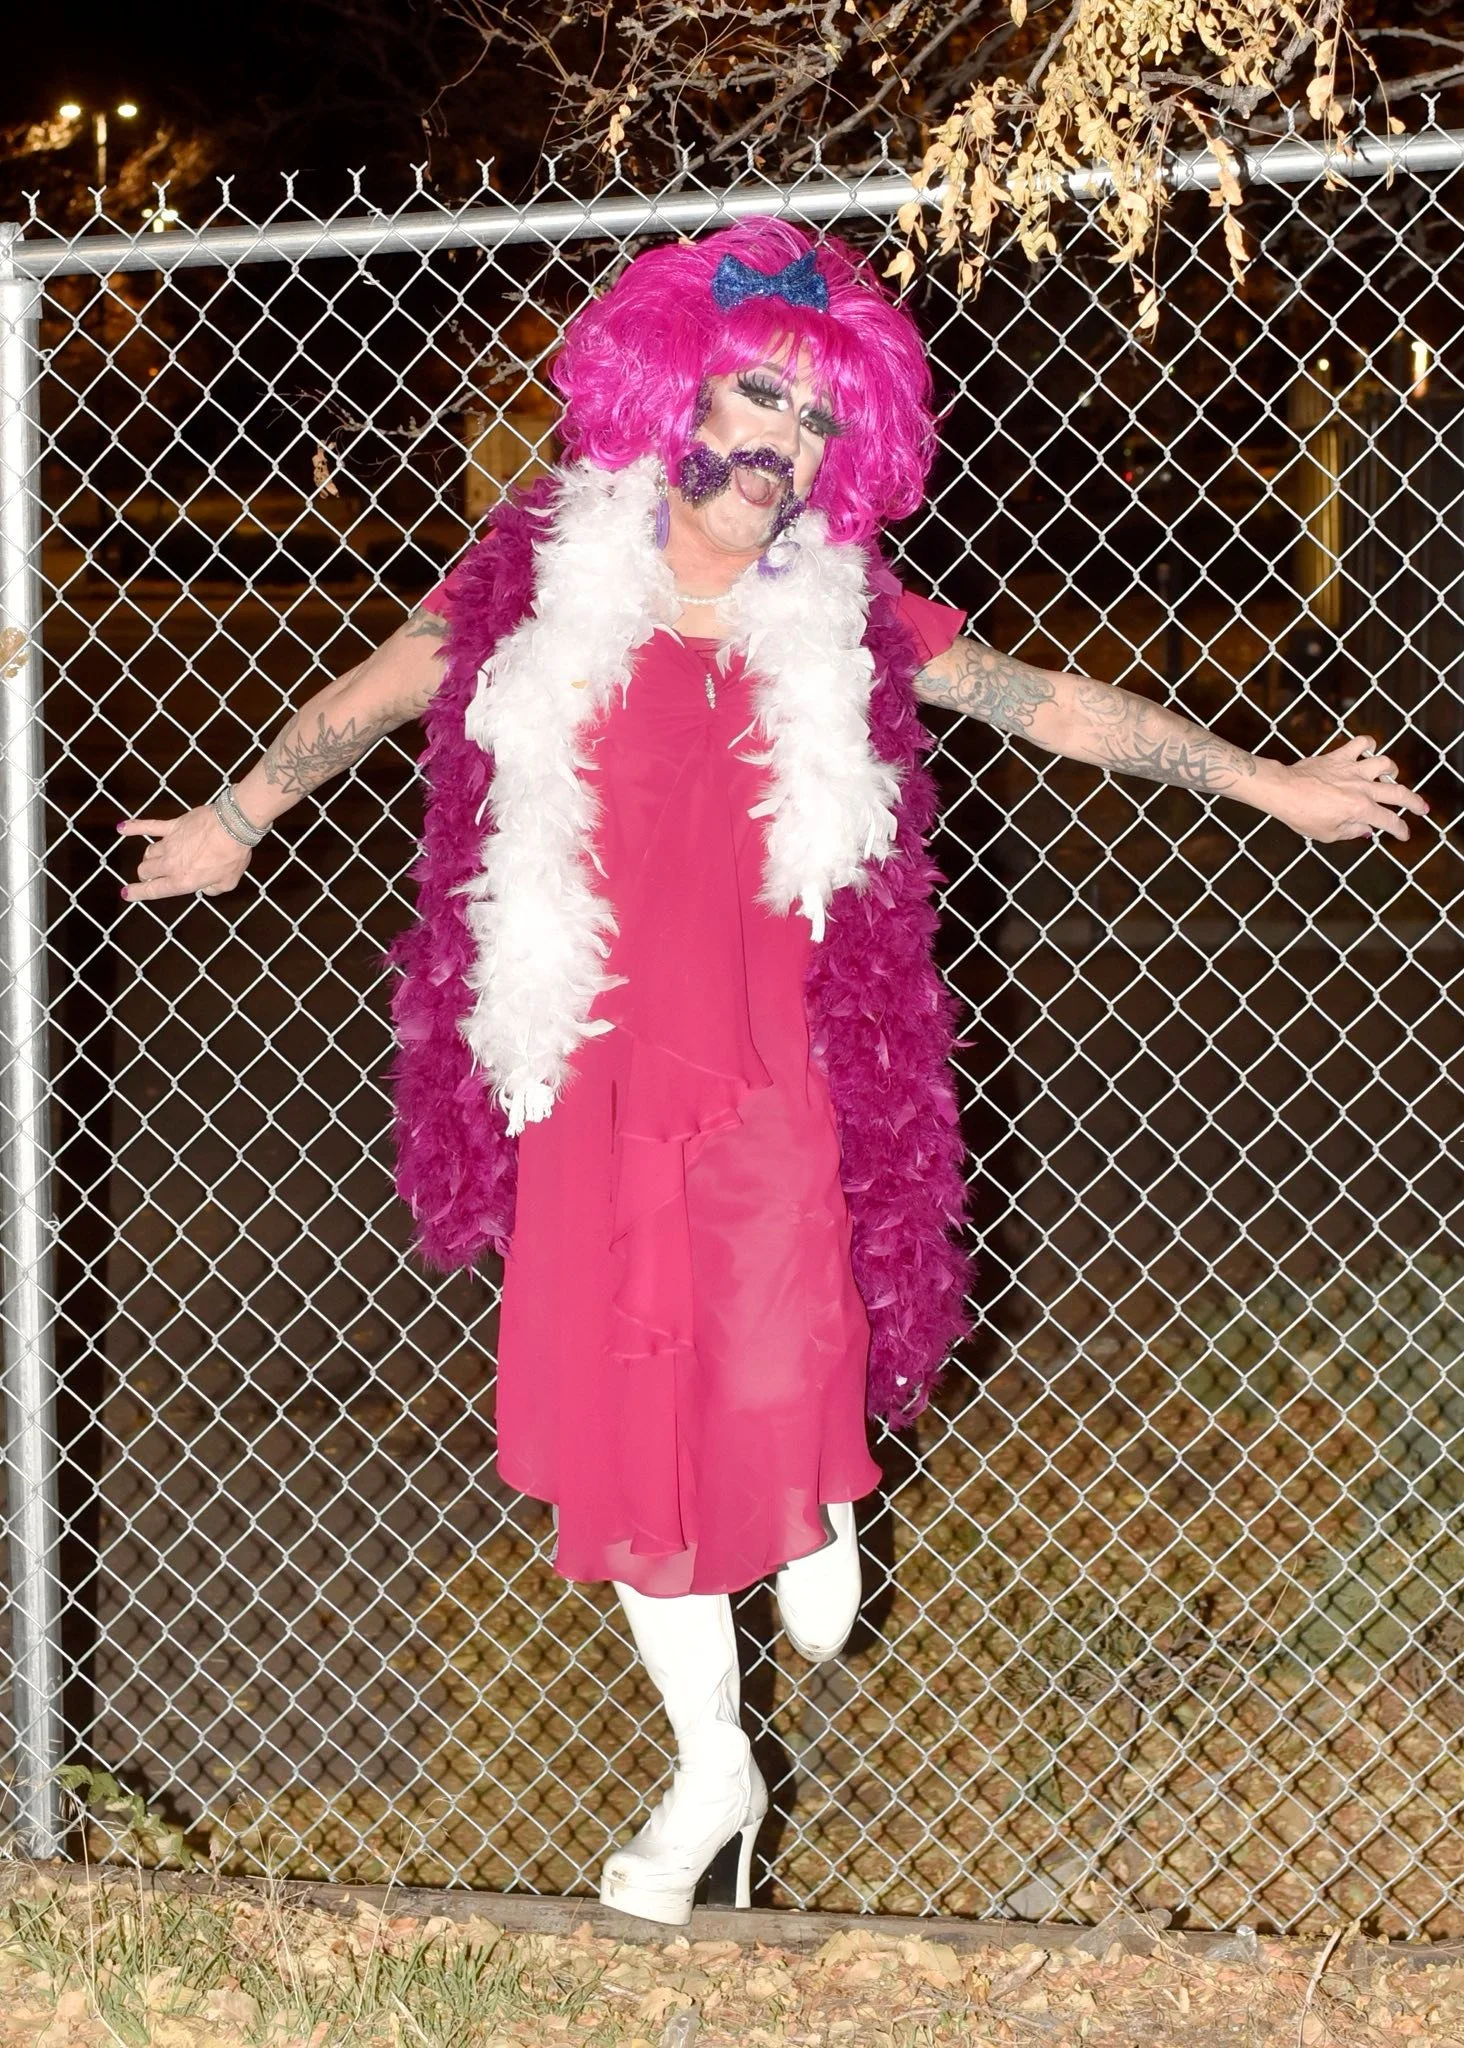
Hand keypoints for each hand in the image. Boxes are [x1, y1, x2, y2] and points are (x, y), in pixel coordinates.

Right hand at [117, 803, 254, 902]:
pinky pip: (149, 826)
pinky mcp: (172, 826)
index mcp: (183, 881)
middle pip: (146, 870)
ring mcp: (169, 844)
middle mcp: (171, 864)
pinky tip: (121, 828)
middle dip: (146, 874)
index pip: (153, 890)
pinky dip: (134, 827)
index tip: (126, 894)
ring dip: (149, 857)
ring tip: (155, 858)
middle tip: (152, 875)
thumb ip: (213, 889)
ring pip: (148, 852)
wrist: (233, 826)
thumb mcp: (228, 882)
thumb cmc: (232, 855)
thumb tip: (206, 888)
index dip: (138, 893)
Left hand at [1267, 734, 1429, 843]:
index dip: (1400, 830)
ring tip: (1390, 776)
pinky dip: (1368, 744)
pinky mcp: (1339, 757)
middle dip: (1414, 802)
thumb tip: (1365, 830)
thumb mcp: (1328, 833)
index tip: (1404, 834)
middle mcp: (1361, 788)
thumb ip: (1351, 831)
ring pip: (1384, 764)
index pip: (1388, 821)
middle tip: (1421, 808)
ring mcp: (1352, 770)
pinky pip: (1360, 743)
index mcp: (1360, 810)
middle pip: (1398, 793)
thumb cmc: (1301, 815)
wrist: (1282, 791)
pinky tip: (1369, 750)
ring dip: (1391, 770)